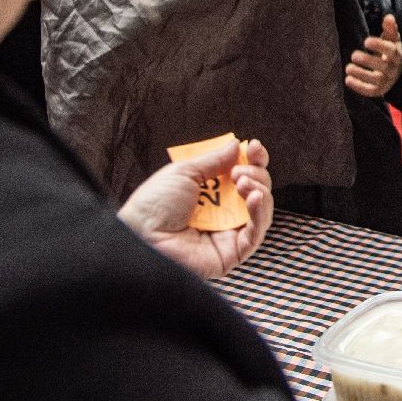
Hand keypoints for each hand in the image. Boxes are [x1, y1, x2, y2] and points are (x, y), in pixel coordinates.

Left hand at [119, 138, 273, 279]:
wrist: (140, 234)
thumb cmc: (153, 204)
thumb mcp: (185, 172)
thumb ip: (214, 160)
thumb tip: (236, 146)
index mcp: (213, 194)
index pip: (244, 176)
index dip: (253, 161)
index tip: (252, 146)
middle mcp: (223, 214)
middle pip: (257, 191)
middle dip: (256, 175)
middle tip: (238, 172)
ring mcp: (228, 234)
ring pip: (261, 212)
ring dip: (260, 191)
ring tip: (242, 183)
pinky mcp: (231, 254)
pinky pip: (255, 235)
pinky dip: (260, 213)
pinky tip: (254, 197)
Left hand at [345, 14, 401, 97]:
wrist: (398, 75)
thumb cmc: (390, 53)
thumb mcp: (392, 41)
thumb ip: (390, 29)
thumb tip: (389, 16)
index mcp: (396, 54)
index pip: (390, 50)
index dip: (379, 45)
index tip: (366, 41)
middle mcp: (392, 69)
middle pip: (382, 66)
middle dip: (367, 61)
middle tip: (353, 55)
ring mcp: (385, 81)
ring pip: (375, 79)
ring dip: (361, 74)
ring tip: (348, 68)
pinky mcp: (378, 90)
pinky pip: (370, 91)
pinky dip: (359, 87)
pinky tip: (347, 80)